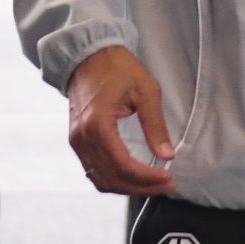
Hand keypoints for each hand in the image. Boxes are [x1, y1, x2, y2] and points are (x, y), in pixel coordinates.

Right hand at [67, 45, 175, 196]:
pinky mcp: (77, 141)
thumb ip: (155, 125)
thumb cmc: (117, 68)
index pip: (123, 165)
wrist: (89, 56)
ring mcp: (76, 141)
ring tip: (152, 184)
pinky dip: (113, 179)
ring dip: (127, 187)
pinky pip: (93, 170)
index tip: (168, 178)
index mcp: (97, 125)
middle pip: (111, 178)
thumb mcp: (146, 91)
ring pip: (100, 179)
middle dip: (140, 187)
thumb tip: (166, 155)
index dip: (146, 178)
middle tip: (166, 186)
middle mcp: (82, 138)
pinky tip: (133, 177)